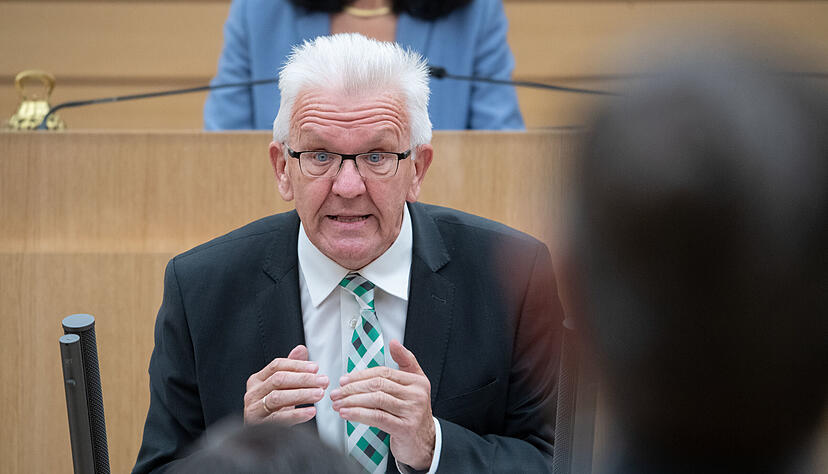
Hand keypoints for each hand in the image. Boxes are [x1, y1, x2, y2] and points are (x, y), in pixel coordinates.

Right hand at [243, 345, 328, 424]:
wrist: (259, 435)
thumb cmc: (272, 408)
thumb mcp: (281, 387)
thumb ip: (291, 368)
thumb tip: (301, 349)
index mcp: (257, 379)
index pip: (277, 365)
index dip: (298, 365)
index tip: (315, 368)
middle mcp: (253, 392)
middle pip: (279, 380)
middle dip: (303, 379)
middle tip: (323, 381)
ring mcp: (254, 409)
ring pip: (278, 397)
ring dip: (302, 394)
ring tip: (319, 394)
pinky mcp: (258, 425)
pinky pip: (279, 418)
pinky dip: (297, 415)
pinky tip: (311, 412)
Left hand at [331, 340, 434, 469]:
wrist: (425, 443)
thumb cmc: (413, 413)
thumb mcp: (414, 385)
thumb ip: (405, 362)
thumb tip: (394, 342)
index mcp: (417, 381)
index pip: (383, 372)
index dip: (361, 375)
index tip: (344, 380)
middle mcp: (416, 395)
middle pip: (378, 385)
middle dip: (352, 388)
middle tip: (336, 393)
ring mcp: (412, 411)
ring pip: (376, 400)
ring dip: (352, 401)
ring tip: (338, 404)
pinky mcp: (405, 428)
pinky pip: (377, 417)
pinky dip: (359, 414)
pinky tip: (347, 414)